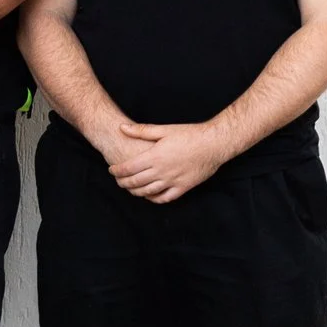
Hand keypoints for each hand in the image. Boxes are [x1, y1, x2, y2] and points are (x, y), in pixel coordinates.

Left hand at [108, 119, 231, 202]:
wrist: (215, 144)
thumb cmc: (190, 134)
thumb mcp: (164, 130)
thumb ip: (141, 130)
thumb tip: (122, 127)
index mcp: (155, 156)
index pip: (128, 168)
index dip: (117, 171)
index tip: (112, 170)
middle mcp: (162, 171)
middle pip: (135, 182)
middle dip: (123, 182)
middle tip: (118, 181)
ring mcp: (173, 181)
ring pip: (148, 192)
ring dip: (135, 192)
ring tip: (130, 188)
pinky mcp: (184, 187)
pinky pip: (165, 198)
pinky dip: (154, 199)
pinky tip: (149, 196)